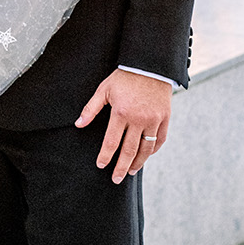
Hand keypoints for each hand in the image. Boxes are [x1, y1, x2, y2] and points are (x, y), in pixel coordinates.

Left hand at [76, 69, 170, 183]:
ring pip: (146, 149)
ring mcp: (154, 120)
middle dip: (121, 167)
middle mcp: (138, 119)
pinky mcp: (165, 118)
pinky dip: (153, 150)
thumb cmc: (124, 76)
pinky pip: (159, 140)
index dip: (105, 156)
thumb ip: (91, 108)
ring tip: (131, 171)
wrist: (150, 65)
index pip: (111, 142)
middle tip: (116, 179)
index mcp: (121, 113)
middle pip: (129, 151)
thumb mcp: (104, 89)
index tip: (101, 166)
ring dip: (138, 162)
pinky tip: (146, 156)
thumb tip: (78, 124)